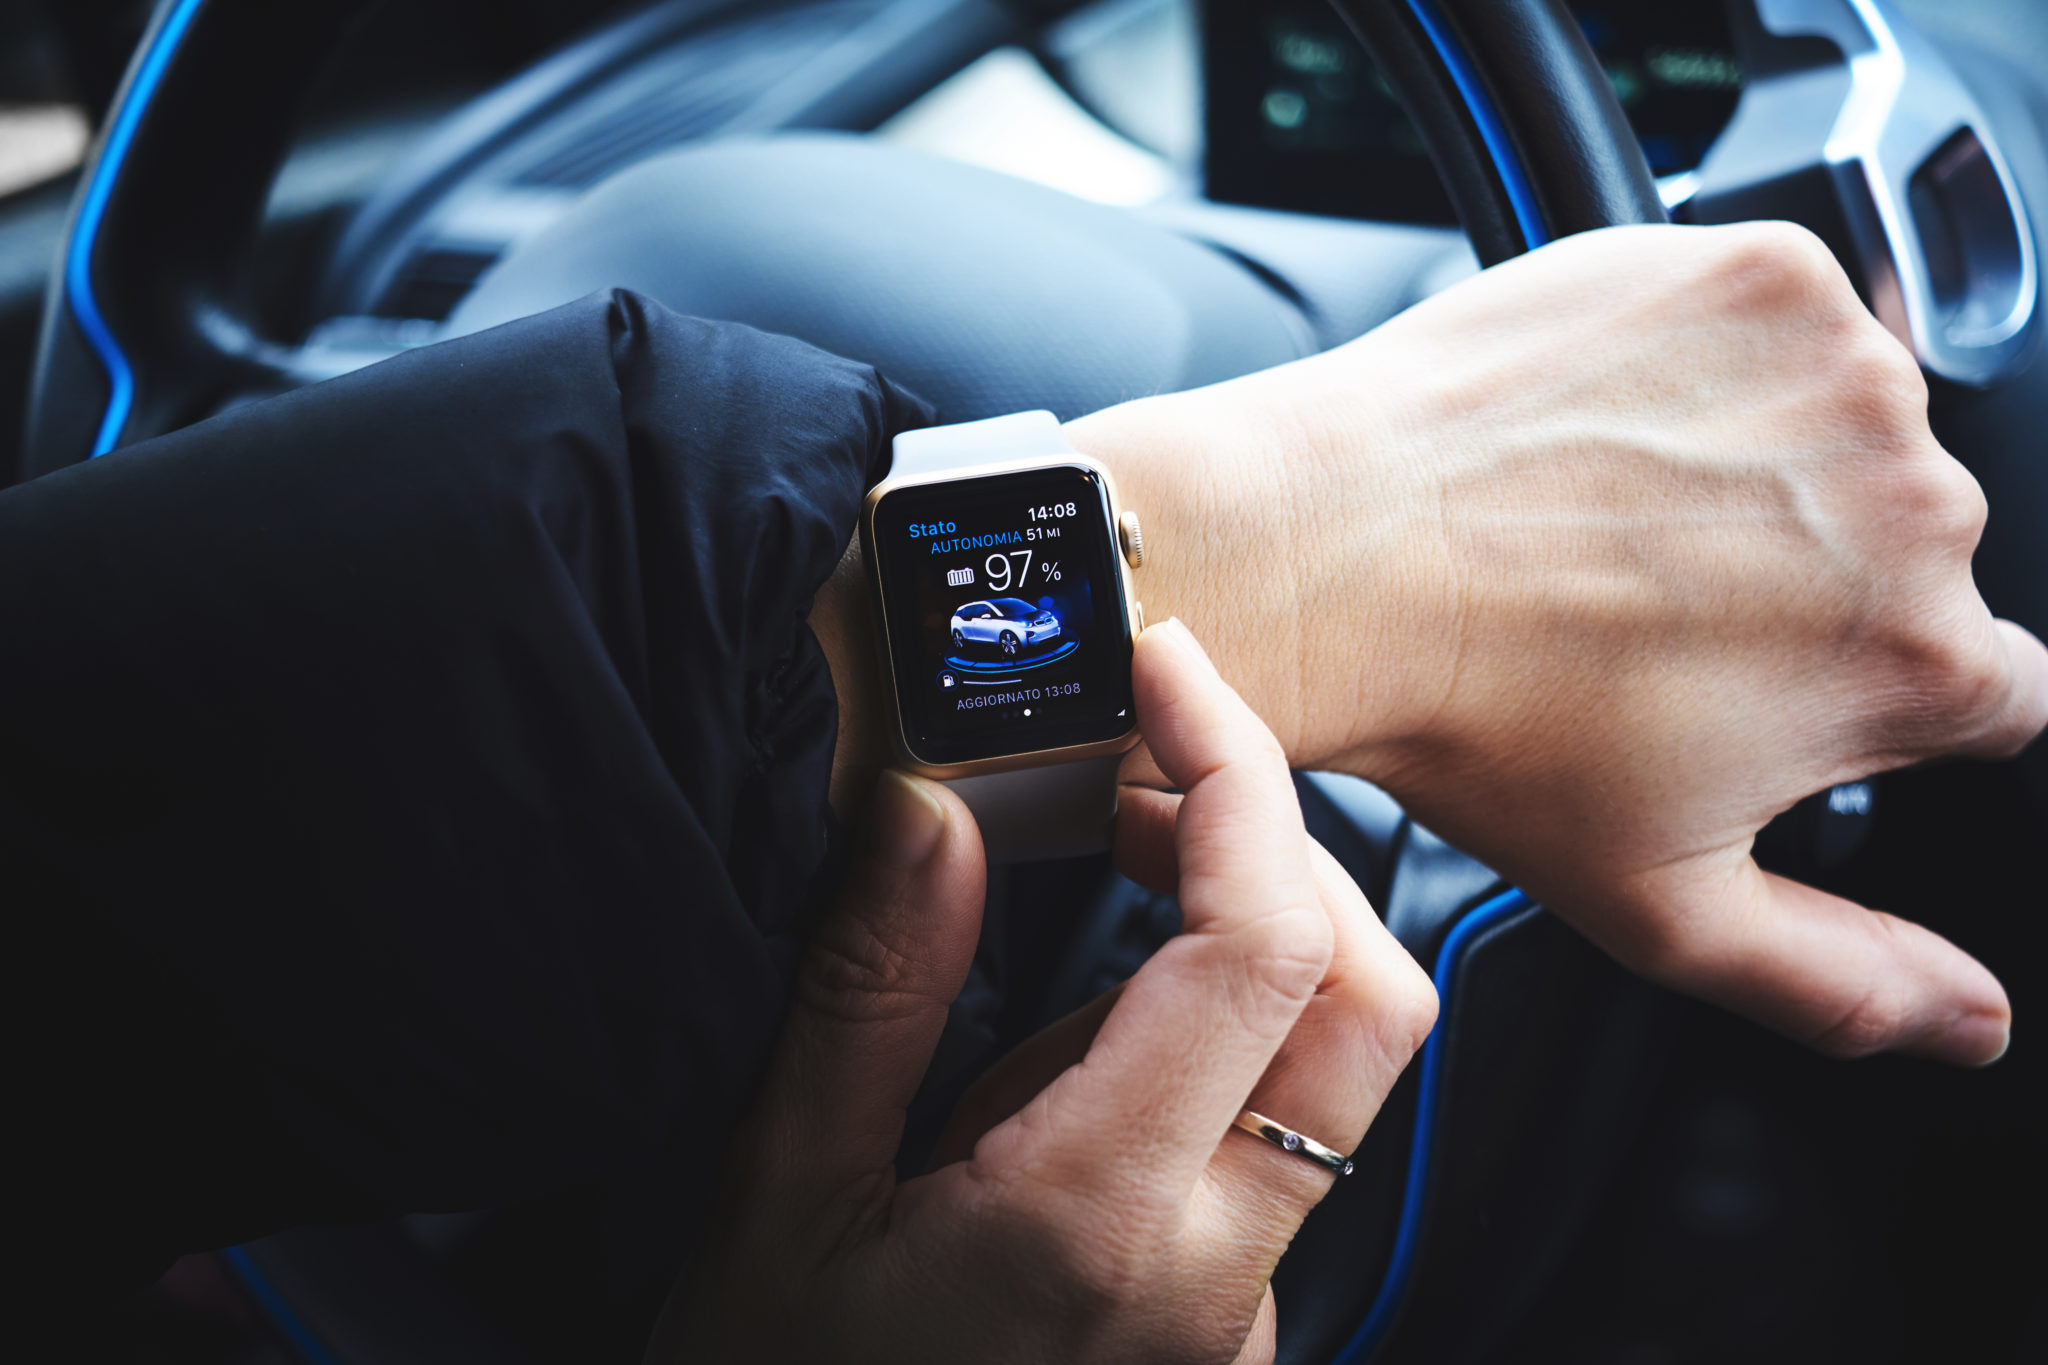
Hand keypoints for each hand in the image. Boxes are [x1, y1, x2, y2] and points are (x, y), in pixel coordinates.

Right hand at [650, 620, 1435, 1364]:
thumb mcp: (779, 1185)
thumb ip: (872, 985)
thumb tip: (937, 804)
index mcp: (1096, 1223)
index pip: (1262, 952)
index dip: (1235, 779)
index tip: (1166, 675)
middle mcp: (1211, 1277)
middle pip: (1370, 1002)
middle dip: (1281, 843)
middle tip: (1142, 764)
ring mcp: (1235, 1315)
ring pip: (1344, 1073)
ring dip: (1260, 927)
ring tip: (1110, 862)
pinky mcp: (1223, 1323)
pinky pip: (1279, 1140)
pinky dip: (1227, 1025)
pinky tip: (1092, 1014)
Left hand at [1069, 221, 2047, 1065]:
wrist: (1329, 557)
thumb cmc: (1476, 728)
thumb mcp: (1663, 906)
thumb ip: (1842, 979)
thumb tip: (1970, 1021)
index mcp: (1917, 665)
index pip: (1981, 689)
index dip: (1867, 691)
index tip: (1768, 677)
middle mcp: (1915, 507)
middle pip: (1912, 549)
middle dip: (1811, 576)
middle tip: (1658, 600)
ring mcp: (1842, 372)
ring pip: (1850, 427)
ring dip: (1764, 458)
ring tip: (1614, 511)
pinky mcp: (1759, 273)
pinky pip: (1780, 316)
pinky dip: (1713, 354)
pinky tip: (1606, 423)